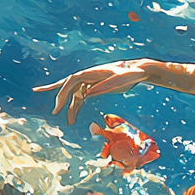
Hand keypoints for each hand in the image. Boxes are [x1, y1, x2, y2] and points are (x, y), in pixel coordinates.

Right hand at [33, 60, 154, 124]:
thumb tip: (86, 94)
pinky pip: (81, 97)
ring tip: (70, 122)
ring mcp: (90, 81)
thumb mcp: (119, 81)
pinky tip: (73, 115)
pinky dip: (76, 106)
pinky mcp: (95, 87)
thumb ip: (104, 86)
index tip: (59, 106)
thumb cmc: (130, 74)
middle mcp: (88, 76)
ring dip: (71, 107)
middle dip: (62, 100)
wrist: (138, 71)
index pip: (70, 81)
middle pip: (69, 87)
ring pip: (75, 95)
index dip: (62, 93)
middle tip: (56, 112)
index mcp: (91, 72)